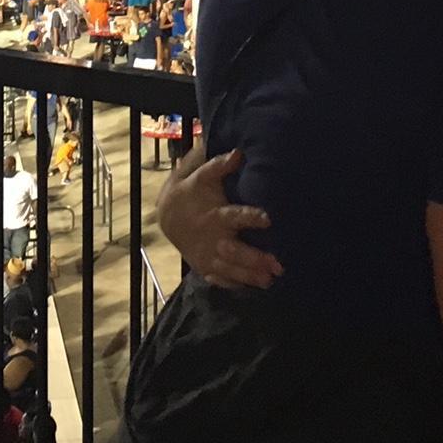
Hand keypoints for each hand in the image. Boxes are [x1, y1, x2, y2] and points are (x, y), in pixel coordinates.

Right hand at [155, 135, 282, 288]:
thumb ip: (216, 165)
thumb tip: (238, 153)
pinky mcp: (204, 266)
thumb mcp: (196, 174)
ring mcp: (208, 255)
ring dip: (250, 275)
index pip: (235, 216)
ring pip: (231, 268)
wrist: (165, 216)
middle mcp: (213, 237)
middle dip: (255, 259)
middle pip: (236, 251)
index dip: (251, 217)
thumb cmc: (188, 191)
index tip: (269, 219)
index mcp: (215, 214)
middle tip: (277, 264)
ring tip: (270, 281)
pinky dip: (233, 284)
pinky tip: (251, 289)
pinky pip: (220, 279)